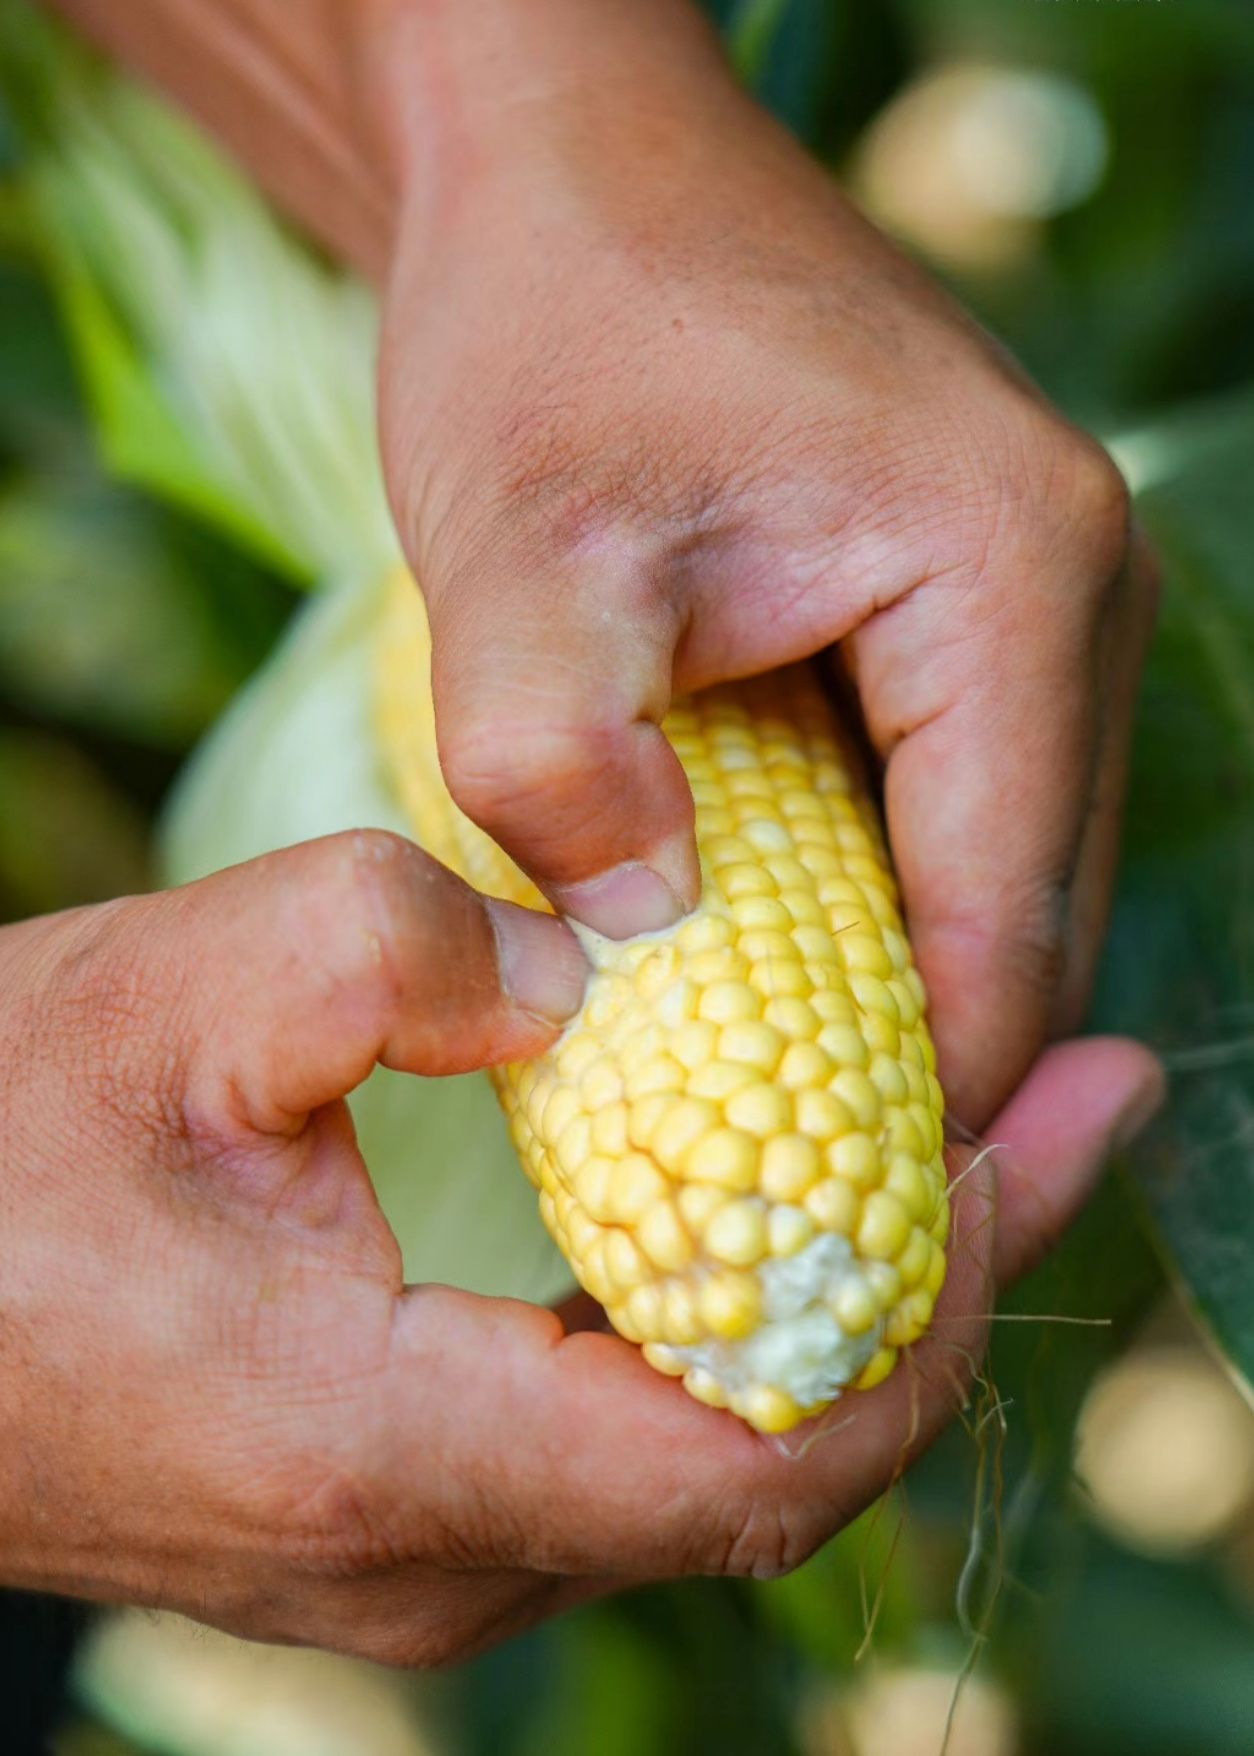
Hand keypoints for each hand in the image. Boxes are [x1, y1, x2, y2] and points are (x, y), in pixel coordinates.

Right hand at [0, 830, 1151, 1657]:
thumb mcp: (180, 991)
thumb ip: (409, 953)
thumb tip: (604, 975)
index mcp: (387, 1446)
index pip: (757, 1451)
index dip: (928, 1298)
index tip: (1032, 1135)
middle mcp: (429, 1558)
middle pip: (774, 1465)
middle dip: (939, 1280)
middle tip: (1059, 1108)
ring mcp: (422, 1561)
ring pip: (715, 1462)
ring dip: (852, 1299)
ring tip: (963, 1140)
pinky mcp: (407, 1521)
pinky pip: (633, 1448)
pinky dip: (744, 1326)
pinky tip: (789, 1209)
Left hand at [366, 0, 1160, 1134]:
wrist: (575, 177)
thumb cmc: (552, 331)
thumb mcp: (514, 555)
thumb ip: (560, 766)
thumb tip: (650, 954)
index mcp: (1011, 577)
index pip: (1001, 920)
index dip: (913, 1091)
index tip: (805, 1209)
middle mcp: (1077, 592)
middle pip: (1032, 913)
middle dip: (908, 1057)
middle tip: (775, 1182)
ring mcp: (1043, 600)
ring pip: (1001, 870)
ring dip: (889, 983)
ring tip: (756, 1087)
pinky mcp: (979, 608)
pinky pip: (956, 805)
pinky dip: (872, 897)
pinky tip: (763, 949)